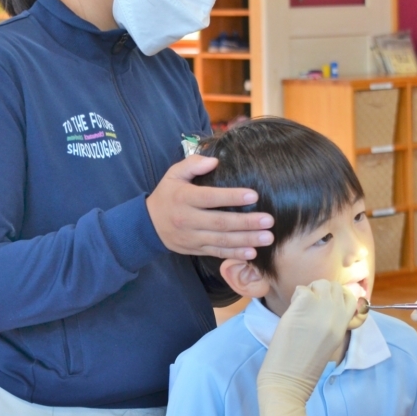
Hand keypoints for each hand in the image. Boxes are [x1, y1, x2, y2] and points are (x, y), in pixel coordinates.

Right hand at [146, 154, 273, 258]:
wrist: (148, 225)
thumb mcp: (173, 174)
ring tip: (267, 237)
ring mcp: (192, 237)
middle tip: (269, 220)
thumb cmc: (168, 195)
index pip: (210, 198)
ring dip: (246, 240)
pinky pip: (217, 252)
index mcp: (184, 198)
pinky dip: (235, 254)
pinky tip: (252, 252)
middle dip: (247, 222)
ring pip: (222, 240)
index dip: (232, 197)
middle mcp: (188, 219)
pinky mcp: (196, 249)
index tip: (254, 195)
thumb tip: (214, 161)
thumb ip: (192, 164)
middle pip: (221, 223)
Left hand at [257, 280, 357, 415]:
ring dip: (310, 292)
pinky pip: (302, 289)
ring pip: (321, 283)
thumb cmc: (306, 369)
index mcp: (344, 326)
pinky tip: (292, 313)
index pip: (351, 298)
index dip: (337, 297)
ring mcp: (322, 307)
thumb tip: (323, 306)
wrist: (288, 380)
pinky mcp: (305, 304)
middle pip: (335, 287)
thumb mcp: (330, 344)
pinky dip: (296, 298)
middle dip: (322, 292)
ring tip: (301, 308)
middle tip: (309, 307)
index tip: (324, 305)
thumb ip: (333, 324)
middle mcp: (337, 314)